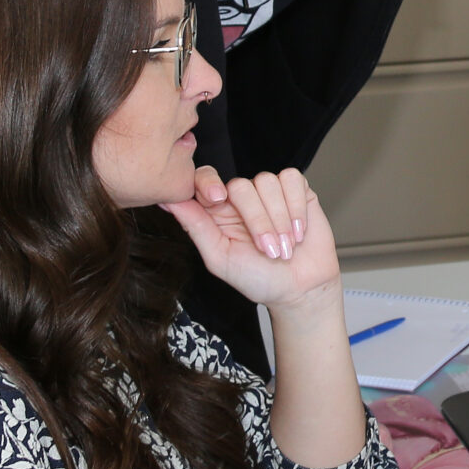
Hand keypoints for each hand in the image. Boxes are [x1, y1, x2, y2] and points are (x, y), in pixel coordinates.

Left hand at [160, 166, 340, 308]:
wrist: (300, 289)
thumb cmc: (258, 278)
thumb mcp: (220, 258)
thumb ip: (196, 227)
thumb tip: (168, 201)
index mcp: (217, 212)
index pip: (204, 179)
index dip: (208, 183)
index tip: (218, 199)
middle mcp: (241, 198)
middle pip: (241, 185)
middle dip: (258, 221)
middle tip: (268, 250)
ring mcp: (269, 192)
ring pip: (268, 182)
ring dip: (280, 219)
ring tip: (286, 245)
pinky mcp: (297, 190)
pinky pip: (292, 179)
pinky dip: (296, 207)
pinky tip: (299, 230)